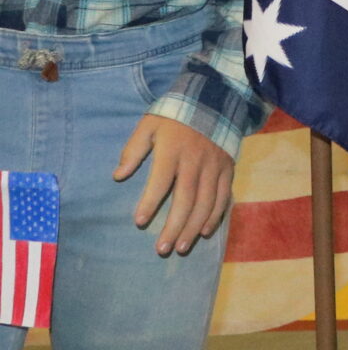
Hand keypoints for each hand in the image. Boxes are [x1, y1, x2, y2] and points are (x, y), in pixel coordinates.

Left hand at [113, 113, 233, 256]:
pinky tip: (205, 232)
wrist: (213, 100)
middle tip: (162, 248)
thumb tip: (118, 176)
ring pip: (206, 202)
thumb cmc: (174, 117)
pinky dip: (216, 216)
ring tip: (181, 247)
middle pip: (187, 199)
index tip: (139, 221)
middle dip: (174, 226)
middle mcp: (196, 161)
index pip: (161, 181)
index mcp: (173, 151)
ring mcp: (215, 167)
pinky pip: (224, 196)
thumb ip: (133, 150)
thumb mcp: (148, 126)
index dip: (150, 202)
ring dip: (194, 227)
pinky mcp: (228, 169)